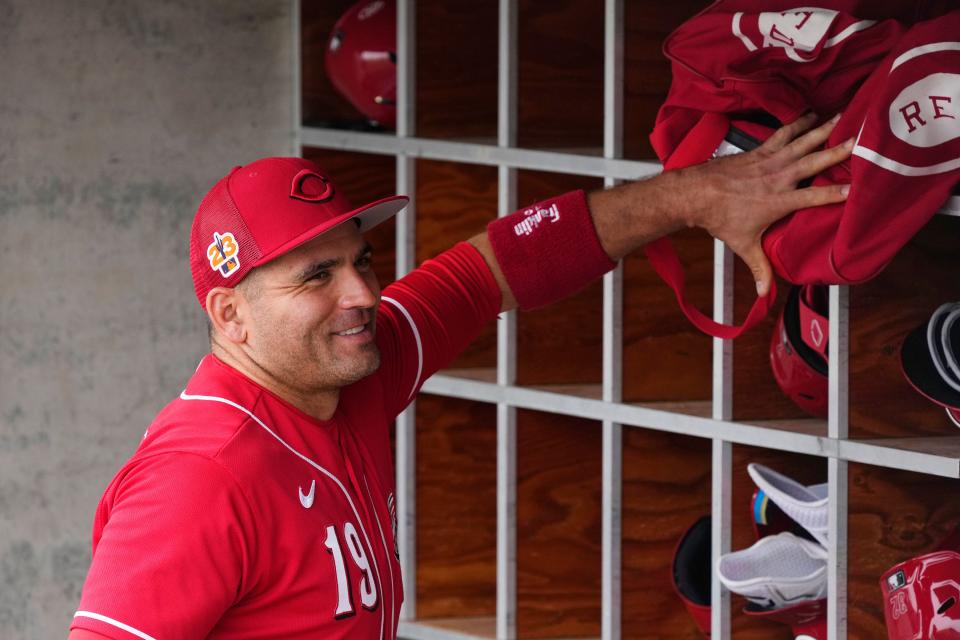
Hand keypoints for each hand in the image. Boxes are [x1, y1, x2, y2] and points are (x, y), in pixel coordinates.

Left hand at [672, 113, 852, 296]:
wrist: (695, 194)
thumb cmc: (720, 219)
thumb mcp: (742, 245)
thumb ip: (759, 268)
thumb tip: (765, 295)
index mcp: (778, 201)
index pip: (813, 198)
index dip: (833, 194)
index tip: (854, 190)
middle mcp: (778, 177)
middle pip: (813, 162)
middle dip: (837, 151)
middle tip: (860, 139)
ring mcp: (769, 160)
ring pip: (801, 141)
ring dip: (823, 129)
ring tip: (845, 115)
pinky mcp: (760, 150)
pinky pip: (783, 133)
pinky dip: (798, 123)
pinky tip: (812, 113)